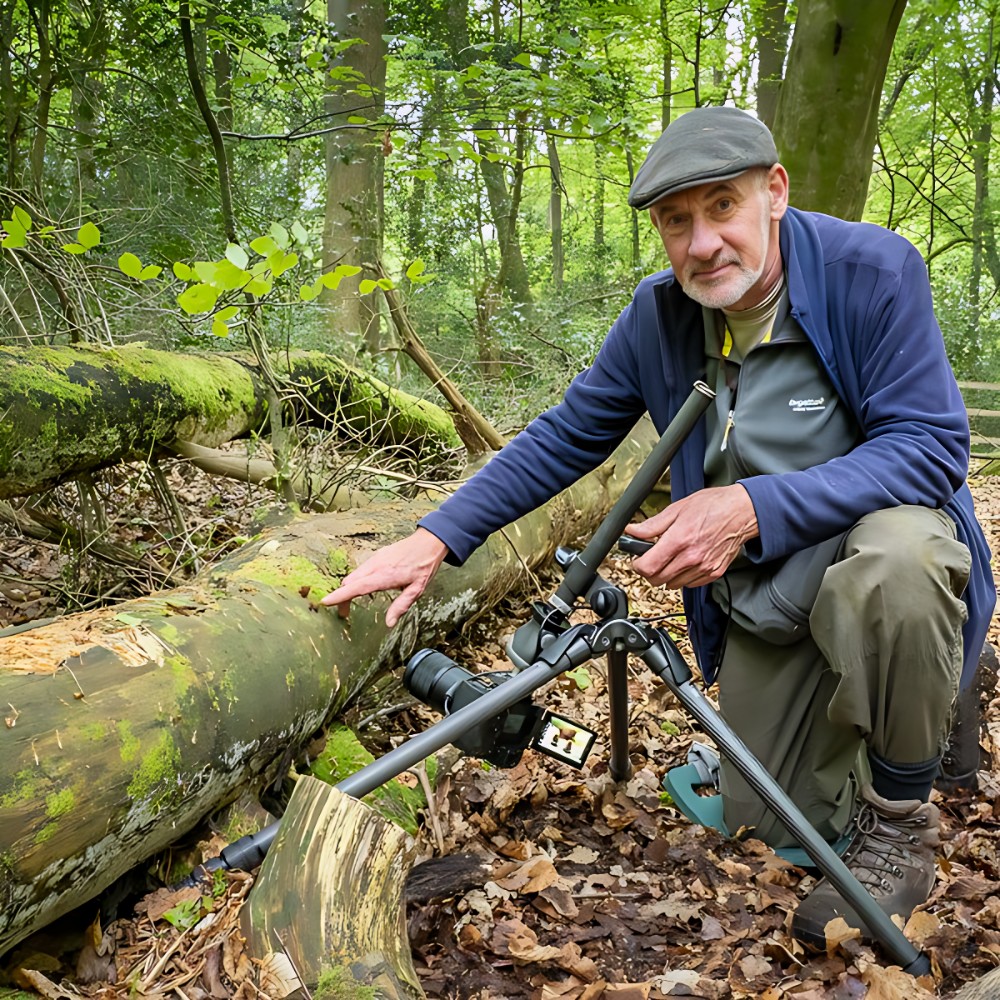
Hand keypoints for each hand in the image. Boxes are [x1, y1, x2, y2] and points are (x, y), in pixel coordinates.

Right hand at [321, 527, 448, 626]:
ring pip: (354, 575)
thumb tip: (389, 623)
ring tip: (349, 603)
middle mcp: (375, 566)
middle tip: (343, 613)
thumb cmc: (424, 566)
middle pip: (350, 583)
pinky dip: (355, 580)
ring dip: (348, 589)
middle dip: (342, 597)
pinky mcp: (376, 556)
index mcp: (384, 576)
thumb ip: (401, 606)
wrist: (428, 542)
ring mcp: (374, 559)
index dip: (340, 596)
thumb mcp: (417, 589)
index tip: (325, 602)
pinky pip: (360, 570)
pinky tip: (361, 587)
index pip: (356, 587)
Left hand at [623, 484, 757, 588]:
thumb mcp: (677, 509)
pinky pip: (690, 584)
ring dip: (666, 575)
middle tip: (652, 558)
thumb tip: (632, 531)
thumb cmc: (713, 506)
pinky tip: (685, 562)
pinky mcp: (713, 573)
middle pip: (657, 580)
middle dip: (650, 571)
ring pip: (672, 585)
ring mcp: (704, 567)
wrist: (742, 511)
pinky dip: (683, 577)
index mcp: (679, 540)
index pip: (648, 567)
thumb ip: (652, 525)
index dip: (637, 565)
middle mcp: (691, 557)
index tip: (638, 559)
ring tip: (671, 558)